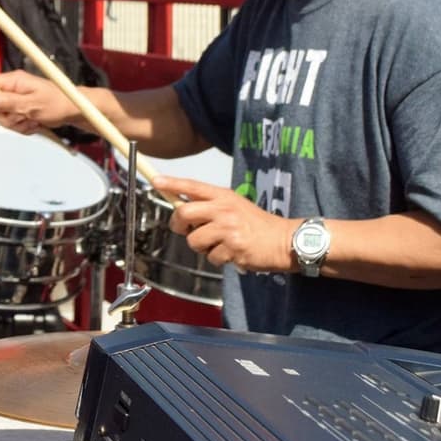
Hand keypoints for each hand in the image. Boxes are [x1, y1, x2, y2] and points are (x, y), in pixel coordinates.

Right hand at [0, 70, 75, 134]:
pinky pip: (12, 123)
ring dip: (17, 123)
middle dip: (6, 116)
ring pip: (2, 117)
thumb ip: (11, 102)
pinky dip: (22, 127)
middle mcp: (12, 88)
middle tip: (24, 117)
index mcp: (14, 80)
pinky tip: (35, 124)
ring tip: (33, 121)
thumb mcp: (34, 104)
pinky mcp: (19, 109)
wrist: (71, 110)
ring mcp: (15, 99)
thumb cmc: (57, 103)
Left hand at [152, 175, 296, 273]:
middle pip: (184, 213)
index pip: (193, 186)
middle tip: (184, 229)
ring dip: (202, 247)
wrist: (284, 240)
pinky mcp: (233, 247)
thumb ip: (211, 207)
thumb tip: (184, 212)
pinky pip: (211, 257)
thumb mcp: (235, 206)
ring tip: (220, 244)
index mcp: (224, 196)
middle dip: (178, 225)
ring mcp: (228, 228)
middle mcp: (224, 209)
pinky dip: (219, 259)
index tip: (156, 181)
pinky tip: (233, 253)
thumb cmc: (257, 225)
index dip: (172, 184)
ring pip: (194, 240)